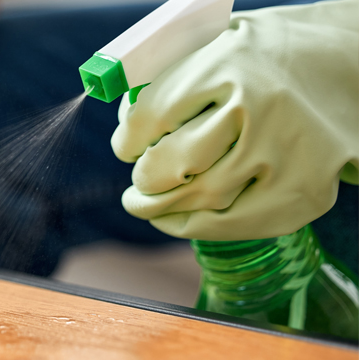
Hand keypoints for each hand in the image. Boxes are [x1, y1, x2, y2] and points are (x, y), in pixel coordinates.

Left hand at [111, 0, 358, 239]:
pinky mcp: (304, 191)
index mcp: (227, 64)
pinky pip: (234, 224)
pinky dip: (192, 227)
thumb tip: (123, 122)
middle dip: (145, 178)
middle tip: (138, 181)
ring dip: (160, 208)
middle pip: (174, 163)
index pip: (150, 116)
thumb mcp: (216, 42)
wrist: (350, 66)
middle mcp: (257, 109)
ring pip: (201, 199)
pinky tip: (174, 217)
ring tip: (144, 202)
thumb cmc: (264, 58)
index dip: (128, 140)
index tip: (126, 147)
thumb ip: (165, 74)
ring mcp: (284, 154)